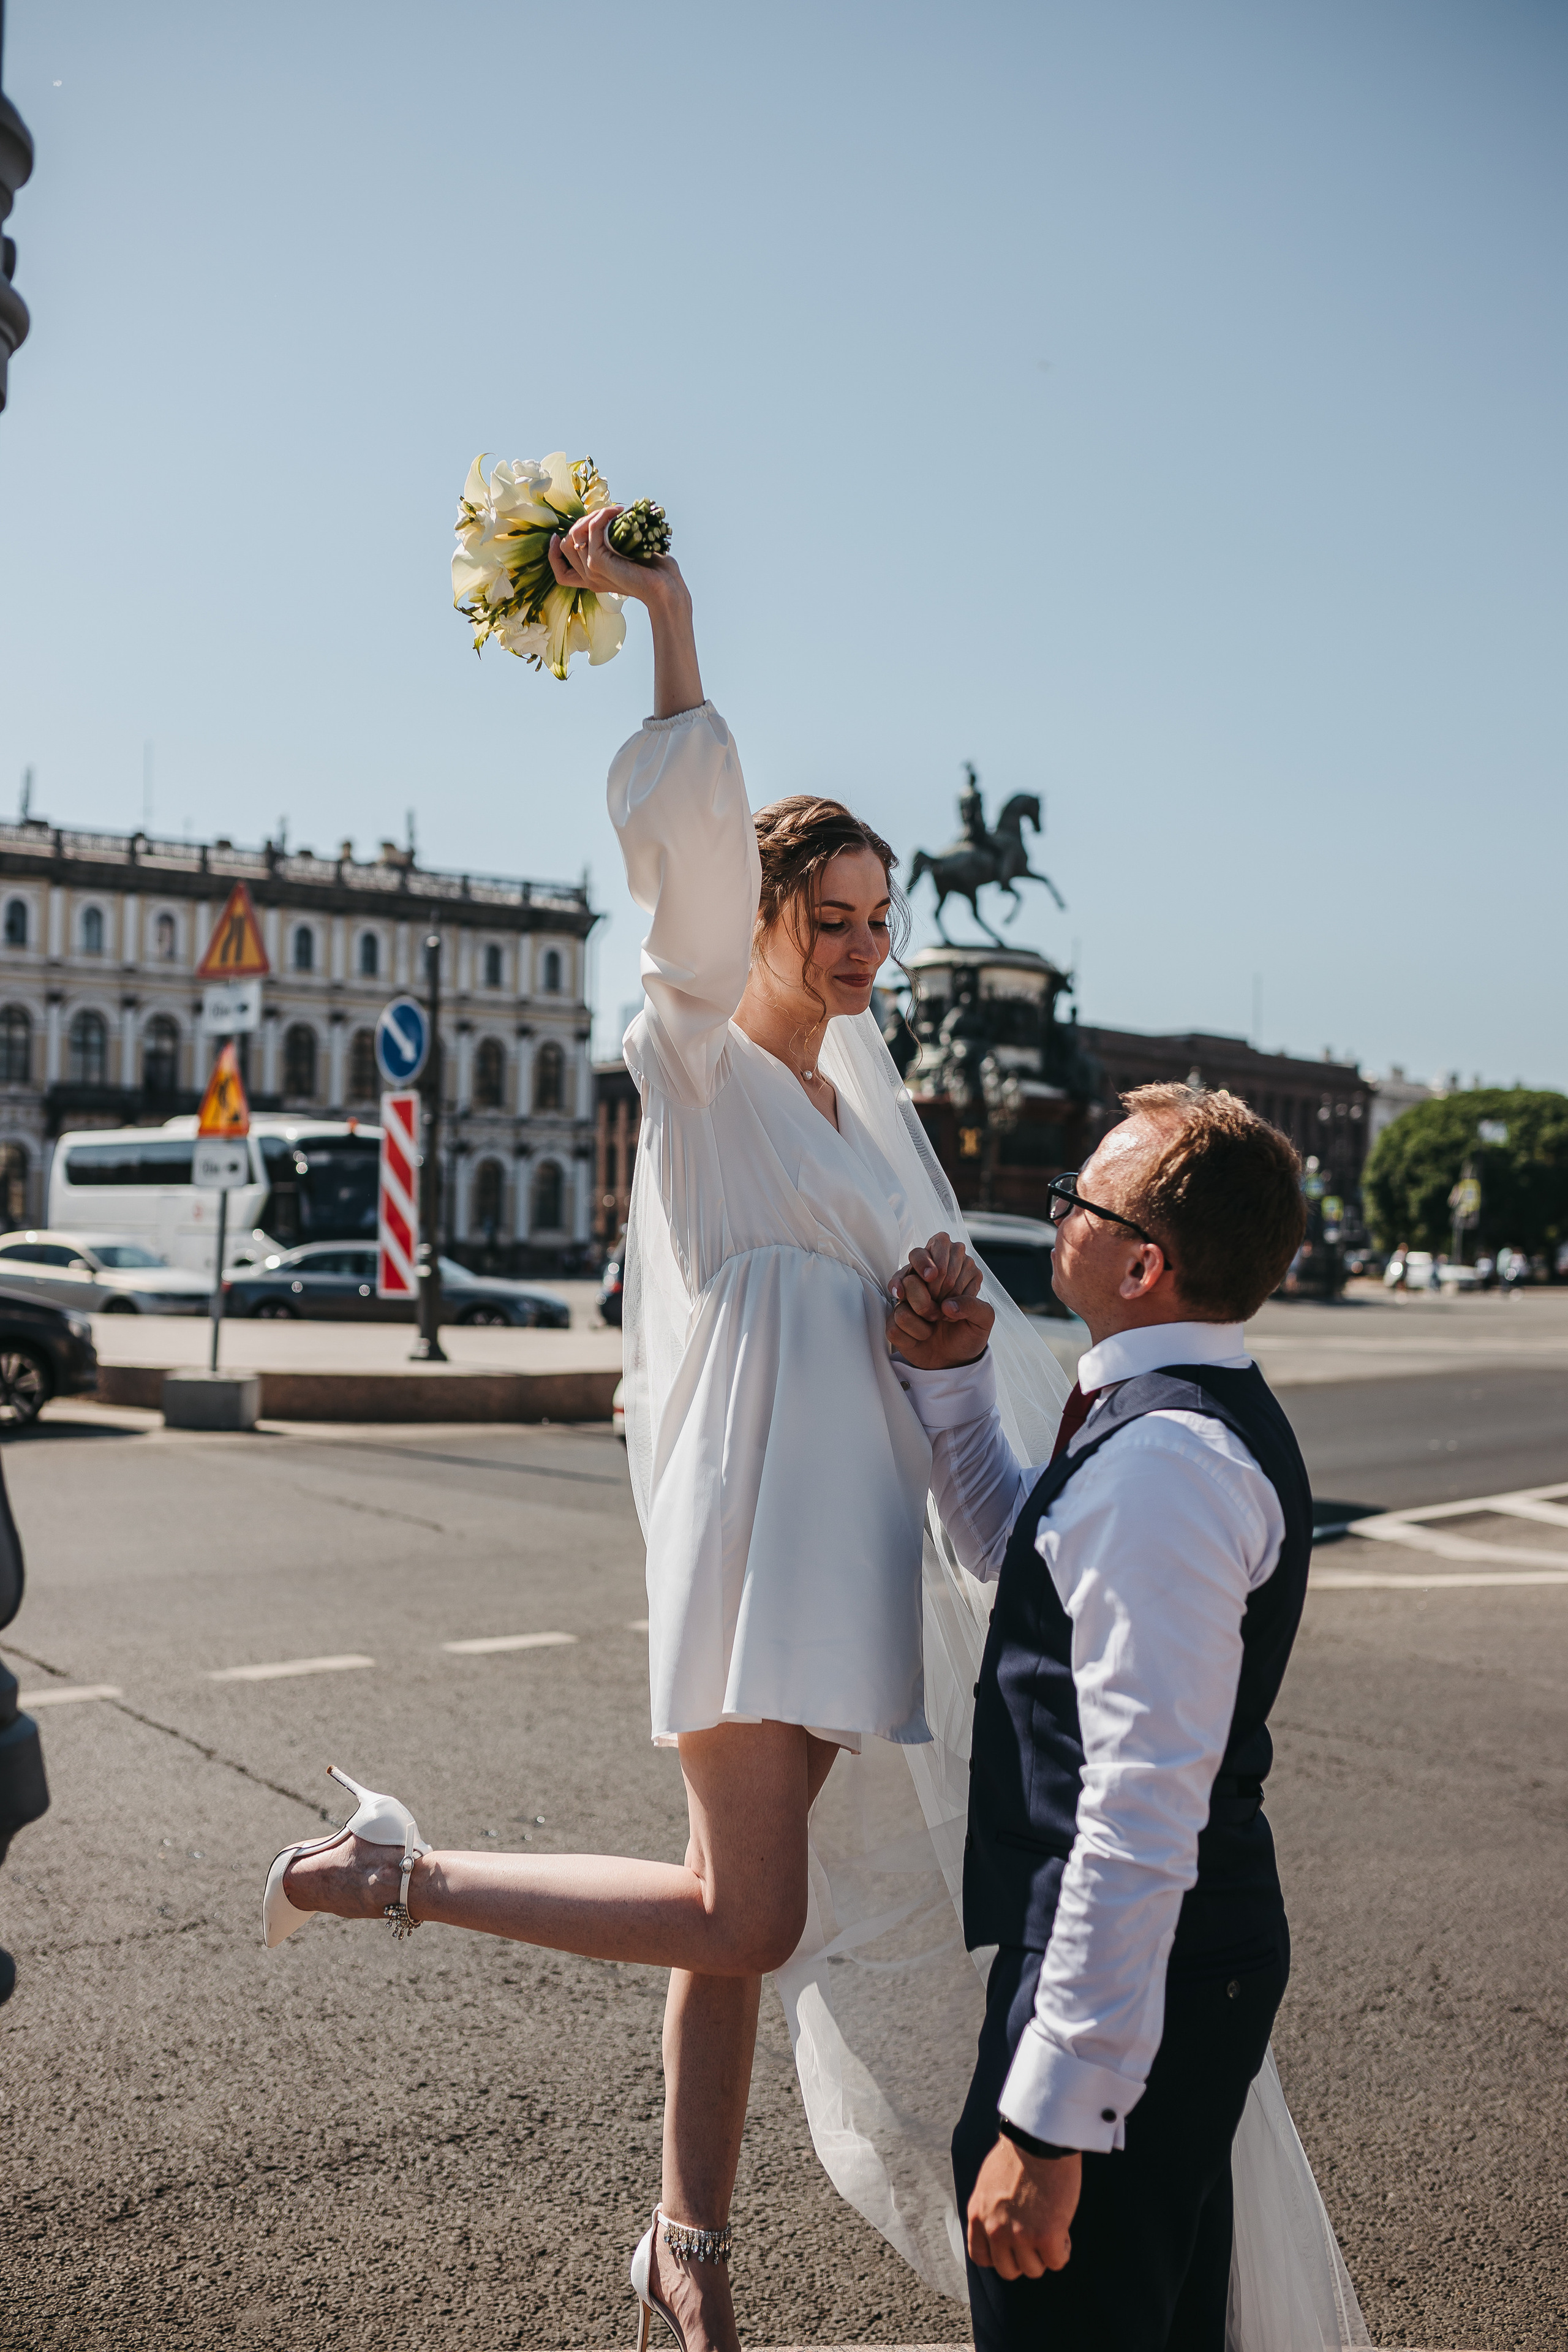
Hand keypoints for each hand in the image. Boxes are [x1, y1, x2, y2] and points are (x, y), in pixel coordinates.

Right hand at [548, 503, 686, 610]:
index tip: (556, 534)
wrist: (666, 587)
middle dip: (581, 522)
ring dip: (593, 515)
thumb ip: (611, 545)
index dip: (553, 553)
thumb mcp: (626, 557)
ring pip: (575, 534)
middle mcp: (588, 578)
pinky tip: (618, 512)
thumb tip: (606, 520)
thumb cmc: (653, 571)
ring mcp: (591, 571)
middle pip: (565, 545)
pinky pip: (591, 528)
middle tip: (604, 514)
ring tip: (613, 511)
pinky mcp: (598, 562)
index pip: (561, 572)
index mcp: (593, 579)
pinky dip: (602, 514)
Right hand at [886, 1232, 994, 1368]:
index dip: (937, 1256)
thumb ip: (974, 1307)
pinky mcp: (894, 1319)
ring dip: (924, 1309)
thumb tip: (947, 1306)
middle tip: (942, 1306)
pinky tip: (922, 1335)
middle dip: (933, 1285)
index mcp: (949, 1267)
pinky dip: (914, 1331)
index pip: (939, 1241)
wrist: (953, 1361)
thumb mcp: (984, 1320)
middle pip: (916, 1257)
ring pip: (905, 1286)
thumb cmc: (969, 1333)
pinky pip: (897, 1319)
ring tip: (936, 1322)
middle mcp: (924, 1276)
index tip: (935, 1275)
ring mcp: (906, 1297)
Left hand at [966, 2136, 1079, 2278]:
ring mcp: (1020, 2236)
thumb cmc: (1018, 2154)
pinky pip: (1056, 2262)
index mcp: (977, 2214)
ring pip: (1034, 2270)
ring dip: (1044, 2254)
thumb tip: (998, 2225)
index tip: (1013, 2247)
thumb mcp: (989, 2183)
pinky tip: (1063, 2231)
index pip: (980, 2257)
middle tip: (1036, 2239)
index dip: (999, 2256)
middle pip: (1008, 2270)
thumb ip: (990, 2208)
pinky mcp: (1046, 2236)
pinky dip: (1062, 2251)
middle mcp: (995, 2229)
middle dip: (1024, 2258)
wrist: (1039, 2139)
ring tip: (1051, 2230)